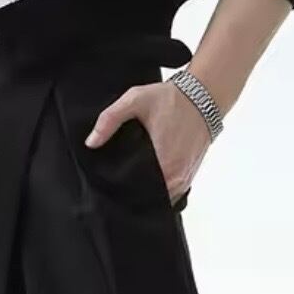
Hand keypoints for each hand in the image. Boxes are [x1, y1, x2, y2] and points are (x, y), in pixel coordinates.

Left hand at [83, 79, 212, 205]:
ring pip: (160, 197)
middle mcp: (177, 177)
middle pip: (148, 198)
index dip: (120, 188)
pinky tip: (146, 174)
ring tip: (129, 177)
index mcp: (164, 164)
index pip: (136, 191)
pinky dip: (159, 187)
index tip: (107, 181)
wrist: (202, 96)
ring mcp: (185, 179)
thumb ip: (109, 120)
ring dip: (146, 191)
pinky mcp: (190, 175)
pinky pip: (171, 191)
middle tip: (114, 179)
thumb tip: (91, 143)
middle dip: (131, 191)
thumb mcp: (134, 100)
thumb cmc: (170, 99)